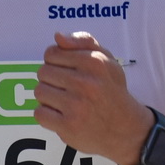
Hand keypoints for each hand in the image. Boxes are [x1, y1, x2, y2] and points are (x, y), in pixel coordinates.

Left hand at [34, 31, 152, 164]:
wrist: (125, 128)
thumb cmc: (112, 91)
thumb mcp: (107, 60)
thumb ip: (84, 41)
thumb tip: (58, 37)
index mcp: (93, 62)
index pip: (51, 53)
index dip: (55, 62)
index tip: (66, 71)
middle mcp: (85, 82)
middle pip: (43, 72)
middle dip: (51, 79)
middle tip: (66, 88)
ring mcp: (76, 106)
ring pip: (39, 92)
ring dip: (48, 97)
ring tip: (63, 101)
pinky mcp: (68, 126)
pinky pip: (39, 113)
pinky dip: (46, 114)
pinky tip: (60, 114)